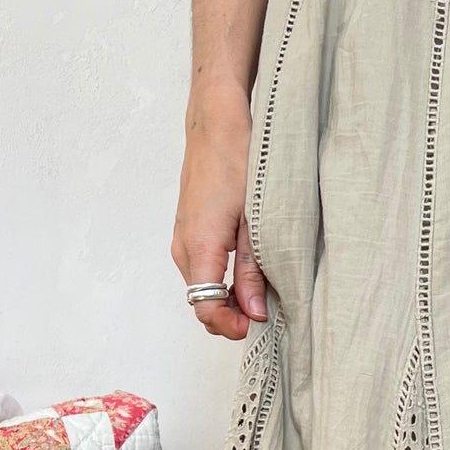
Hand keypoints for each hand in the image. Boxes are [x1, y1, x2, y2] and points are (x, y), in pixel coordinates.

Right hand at [172, 87, 267, 341]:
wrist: (216, 123)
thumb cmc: (238, 161)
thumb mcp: (256, 221)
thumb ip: (254, 271)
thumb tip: (255, 312)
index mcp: (199, 246)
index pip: (205, 308)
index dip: (230, 326)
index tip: (256, 326)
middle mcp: (183, 247)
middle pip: (202, 302)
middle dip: (232, 315)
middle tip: (267, 311)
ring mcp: (182, 239)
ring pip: (202, 288)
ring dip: (229, 298)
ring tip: (263, 290)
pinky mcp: (188, 232)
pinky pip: (203, 270)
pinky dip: (223, 280)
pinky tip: (249, 271)